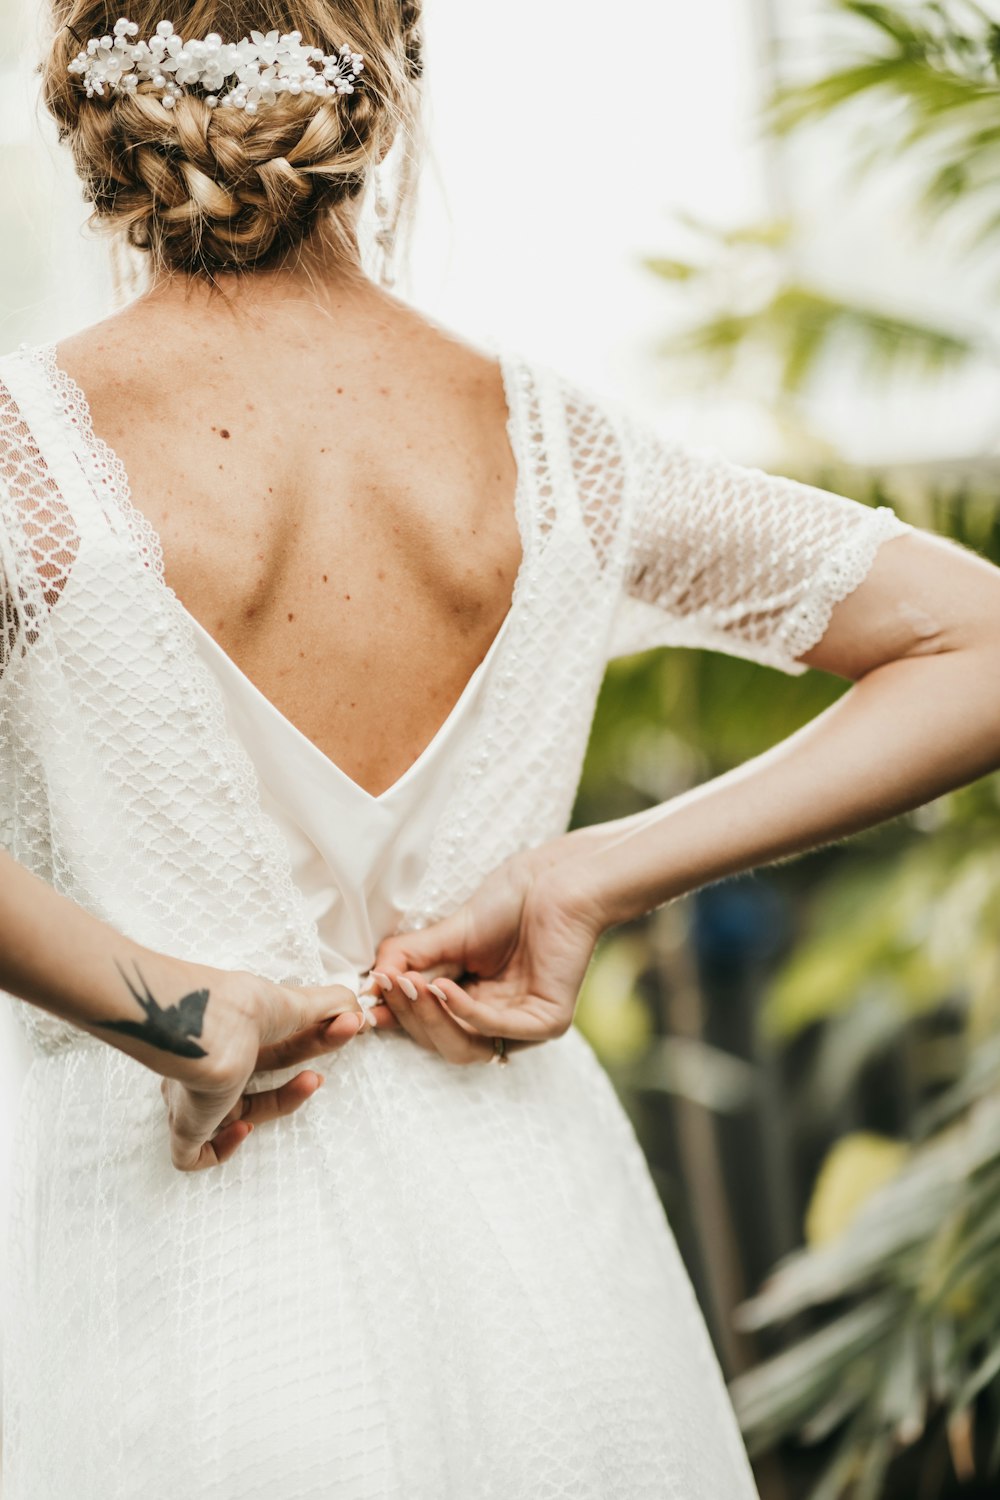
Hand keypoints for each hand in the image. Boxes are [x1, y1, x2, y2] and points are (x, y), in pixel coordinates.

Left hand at [144, 957, 394, 1170]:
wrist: (206, 1030)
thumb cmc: (242, 1010)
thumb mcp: (295, 1002)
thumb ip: (329, 1005)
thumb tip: (357, 1011)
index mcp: (231, 1033)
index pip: (274, 1045)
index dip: (311, 1041)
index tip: (344, 1030)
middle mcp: (209, 1064)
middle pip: (259, 1078)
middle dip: (300, 1069)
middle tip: (331, 1061)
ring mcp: (193, 1098)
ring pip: (233, 1117)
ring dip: (280, 1104)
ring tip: (312, 1082)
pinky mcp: (184, 1129)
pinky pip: (192, 1155)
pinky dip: (223, 1148)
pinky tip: (243, 1128)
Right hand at [370, 855, 602, 1058]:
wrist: (558, 880)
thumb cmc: (509, 902)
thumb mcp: (445, 935)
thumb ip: (408, 960)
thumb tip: (370, 988)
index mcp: (475, 1005)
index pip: (428, 1028)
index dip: (396, 1019)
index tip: (365, 1003)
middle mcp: (499, 1022)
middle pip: (442, 1044)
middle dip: (410, 1017)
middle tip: (389, 986)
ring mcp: (525, 1027)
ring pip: (466, 1047)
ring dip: (431, 1019)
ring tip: (411, 987)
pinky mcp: (549, 1023)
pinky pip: (498, 1030)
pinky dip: (465, 1012)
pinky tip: (444, 988)